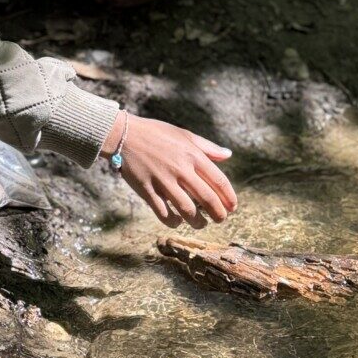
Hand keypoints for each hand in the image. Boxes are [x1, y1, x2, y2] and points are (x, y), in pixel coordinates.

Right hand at [101, 112, 236, 228]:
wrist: (125, 134)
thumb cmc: (157, 134)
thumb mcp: (184, 135)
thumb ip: (207, 147)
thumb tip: (228, 155)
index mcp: (192, 154)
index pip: (218, 180)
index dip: (229, 197)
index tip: (232, 207)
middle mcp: (180, 168)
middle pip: (207, 198)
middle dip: (218, 214)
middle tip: (220, 220)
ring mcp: (163, 180)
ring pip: (187, 210)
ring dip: (198, 222)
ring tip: (201, 224)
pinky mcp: (147, 189)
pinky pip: (163, 213)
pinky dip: (173, 222)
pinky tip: (177, 222)